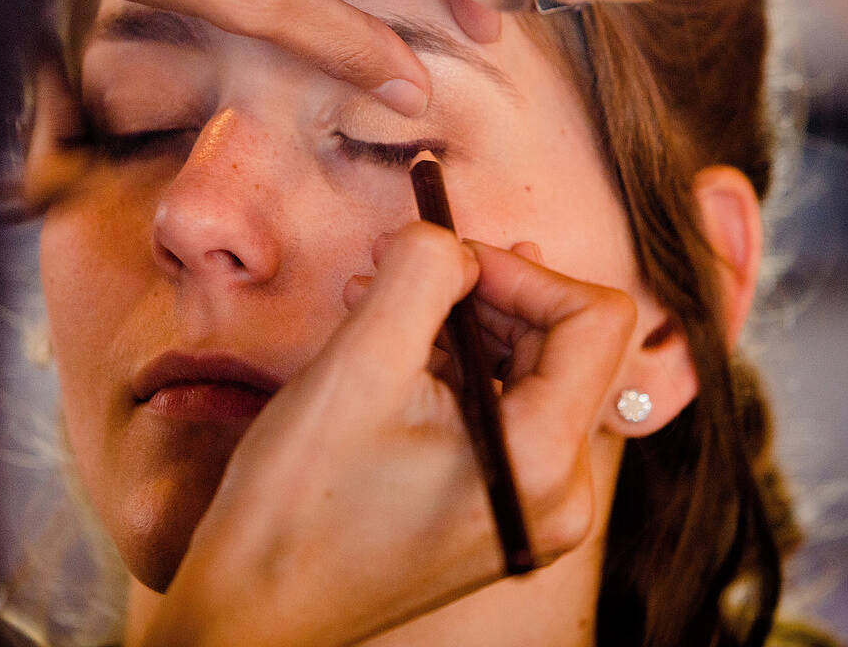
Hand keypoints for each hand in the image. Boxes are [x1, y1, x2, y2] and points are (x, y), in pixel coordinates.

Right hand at [137, 223, 636, 646]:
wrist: (254, 612)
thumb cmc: (296, 504)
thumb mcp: (358, 364)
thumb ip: (421, 274)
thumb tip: (451, 237)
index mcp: (541, 460)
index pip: (594, 320)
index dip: (521, 269)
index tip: (445, 257)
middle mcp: (558, 494)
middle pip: (564, 345)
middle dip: (482, 291)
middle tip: (399, 266)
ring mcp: (531, 509)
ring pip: (526, 374)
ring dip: (460, 324)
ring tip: (377, 304)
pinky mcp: (497, 512)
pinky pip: (499, 415)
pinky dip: (452, 370)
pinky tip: (387, 351)